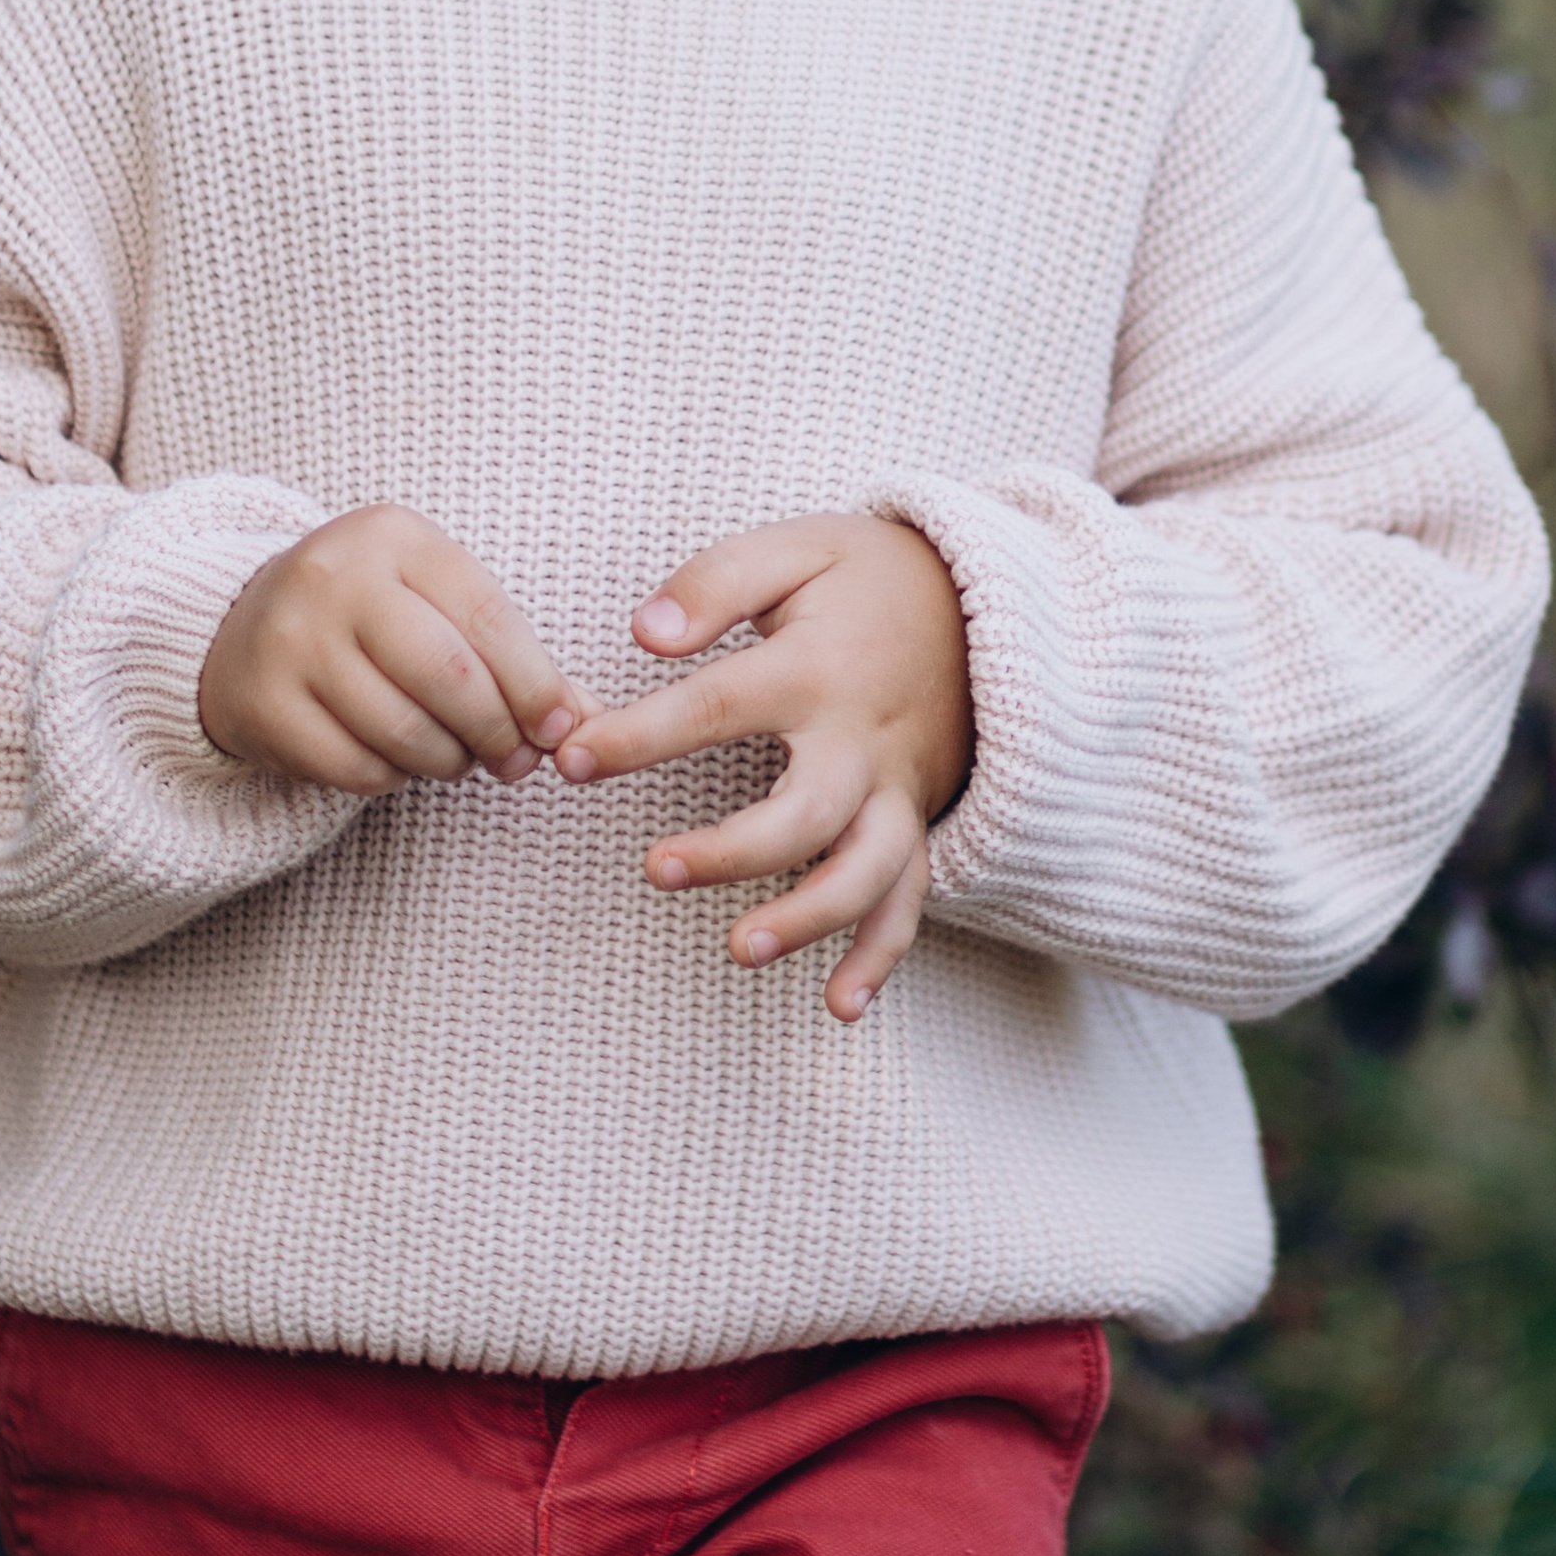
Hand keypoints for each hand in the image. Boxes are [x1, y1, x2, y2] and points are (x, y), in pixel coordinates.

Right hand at [199, 503, 587, 795]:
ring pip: (405, 732)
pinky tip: (398, 759)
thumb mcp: (437, 602)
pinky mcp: (264, 705)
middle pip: (449, 677)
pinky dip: (394, 778)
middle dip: (497, 731)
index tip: (561, 727)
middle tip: (514, 758)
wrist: (245, 628)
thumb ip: (512, 655)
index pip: (487, 615)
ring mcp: (293, 641)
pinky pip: (357, 768)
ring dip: (450, 762)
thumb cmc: (373, 616)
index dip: (536, 682)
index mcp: (395, 537)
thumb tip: (588, 724)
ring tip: (457, 756)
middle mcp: (337, 578)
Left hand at [553, 515, 972, 1021]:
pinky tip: (838, 1006)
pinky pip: (908, 900)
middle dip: (731, 851)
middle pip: (803, 812)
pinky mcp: (913, 823)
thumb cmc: (866, 577)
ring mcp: (894, 790)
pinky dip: (880, 956)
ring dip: (807, 918)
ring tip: (739, 948)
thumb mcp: (797, 549)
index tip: (571, 758)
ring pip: (864, 871)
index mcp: (816, 668)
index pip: (718, 706)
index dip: (639, 735)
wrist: (984, 605)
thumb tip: (644, 633)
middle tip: (653, 869)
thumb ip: (717, 583)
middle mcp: (859, 740)